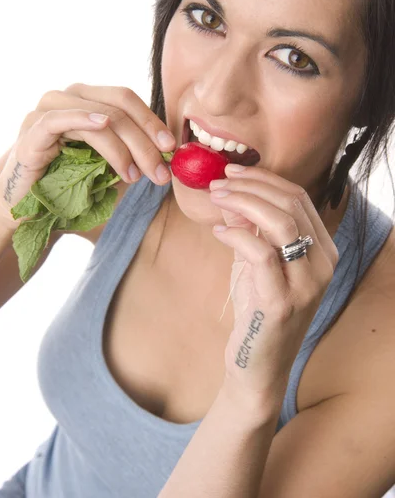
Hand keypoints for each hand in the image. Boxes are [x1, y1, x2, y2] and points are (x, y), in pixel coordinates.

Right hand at [0, 83, 175, 225]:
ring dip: (123, 148)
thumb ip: (133, 153)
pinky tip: (101, 126)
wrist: (28, 206)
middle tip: (160, 171)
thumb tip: (169, 155)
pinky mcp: (32, 131)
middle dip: (145, 141)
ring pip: (99, 117)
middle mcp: (69, 97)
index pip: (127, 100)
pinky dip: (83, 119)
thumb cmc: (69, 183)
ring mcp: (48, 110)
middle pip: (119, 107)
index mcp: (89, 99)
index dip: (152, 122)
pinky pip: (59, 119)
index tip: (171, 148)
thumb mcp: (108, 165)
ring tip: (134, 176)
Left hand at [209, 164, 338, 413]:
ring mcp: (306, 285)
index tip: (232, 172)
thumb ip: (249, 228)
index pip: (298, 198)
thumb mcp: (254, 262)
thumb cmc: (257, 310)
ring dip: (243, 202)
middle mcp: (322, 264)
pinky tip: (218, 232)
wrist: (257, 366)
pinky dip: (236, 234)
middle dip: (250, 185)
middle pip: (291, 204)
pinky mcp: (282, 302)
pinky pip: (260, 253)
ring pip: (281, 222)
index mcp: (322, 251)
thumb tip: (232, 192)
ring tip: (216, 198)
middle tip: (219, 181)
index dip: (264, 179)